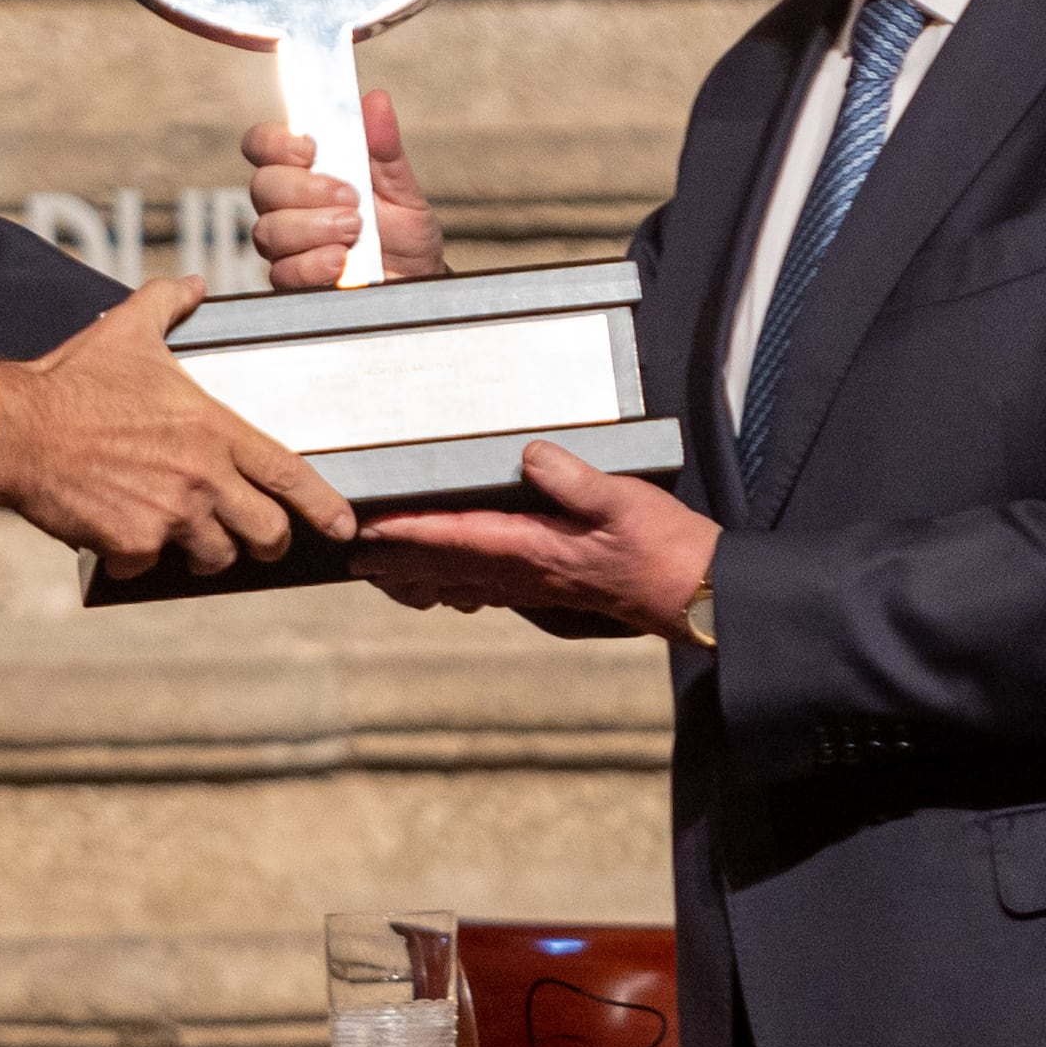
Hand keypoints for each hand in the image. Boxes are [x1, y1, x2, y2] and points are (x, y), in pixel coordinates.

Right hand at [0, 274, 356, 576]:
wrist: (16, 426)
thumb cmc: (73, 378)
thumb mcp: (127, 329)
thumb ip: (168, 304)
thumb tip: (193, 285)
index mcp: (212, 429)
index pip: (288, 474)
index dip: (324, 505)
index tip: (344, 525)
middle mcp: (201, 477)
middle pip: (266, 532)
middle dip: (268, 541)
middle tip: (256, 539)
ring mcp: (169, 515)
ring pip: (214, 556)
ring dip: (204, 552)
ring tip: (184, 536)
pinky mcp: (131, 543)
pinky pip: (149, 565)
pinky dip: (139, 556)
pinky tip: (121, 533)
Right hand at [244, 92, 446, 290]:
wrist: (415, 279)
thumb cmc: (403, 231)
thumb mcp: (401, 186)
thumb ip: (384, 147)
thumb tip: (376, 101)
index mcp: (306, 169)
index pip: (263, 144)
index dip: (276, 143)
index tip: (310, 149)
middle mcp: (287, 204)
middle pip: (263, 186)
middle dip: (307, 191)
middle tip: (351, 199)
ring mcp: (286, 243)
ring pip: (269, 230)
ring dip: (314, 228)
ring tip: (354, 231)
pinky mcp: (291, 279)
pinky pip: (282, 271)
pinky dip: (313, 264)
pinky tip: (340, 261)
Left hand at [357, 442, 719, 639]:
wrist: (693, 592)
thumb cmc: (662, 546)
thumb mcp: (623, 500)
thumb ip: (576, 479)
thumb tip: (531, 454)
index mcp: (534, 547)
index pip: (456, 536)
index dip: (409, 531)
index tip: (370, 528)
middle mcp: (526, 571)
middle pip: (445, 566)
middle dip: (397, 561)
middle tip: (353, 559)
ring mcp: (536, 585)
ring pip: (462, 582)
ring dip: (419, 578)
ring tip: (382, 577)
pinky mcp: (551, 588)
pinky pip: (490, 588)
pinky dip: (457, 586)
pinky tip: (448, 588)